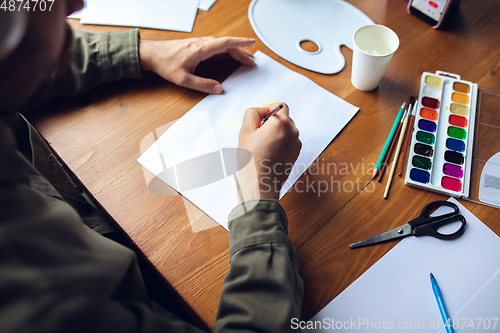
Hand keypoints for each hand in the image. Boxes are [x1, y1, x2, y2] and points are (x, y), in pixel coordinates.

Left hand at [139, 36, 255, 93]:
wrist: (151, 54)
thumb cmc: (164, 64)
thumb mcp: (183, 79)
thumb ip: (202, 85)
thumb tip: (218, 89)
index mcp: (201, 49)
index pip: (225, 44)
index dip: (240, 43)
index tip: (251, 44)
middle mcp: (201, 43)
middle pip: (226, 45)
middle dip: (241, 51)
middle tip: (252, 61)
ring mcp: (198, 42)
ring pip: (221, 44)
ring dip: (234, 49)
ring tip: (244, 57)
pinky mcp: (196, 44)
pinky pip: (215, 44)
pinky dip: (225, 48)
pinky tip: (227, 52)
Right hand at [237, 103, 301, 200]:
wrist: (260, 185)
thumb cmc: (251, 161)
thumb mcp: (245, 131)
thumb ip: (253, 113)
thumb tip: (262, 110)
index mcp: (281, 123)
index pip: (280, 105)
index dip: (267, 112)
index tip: (259, 124)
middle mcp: (293, 131)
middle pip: (283, 118)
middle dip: (271, 124)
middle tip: (258, 138)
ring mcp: (296, 143)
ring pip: (286, 131)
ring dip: (276, 134)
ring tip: (263, 148)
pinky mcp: (296, 154)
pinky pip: (288, 142)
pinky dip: (280, 144)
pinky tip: (269, 155)